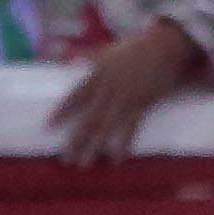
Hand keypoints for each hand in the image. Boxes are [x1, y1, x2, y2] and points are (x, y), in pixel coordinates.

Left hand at [51, 19, 208, 164]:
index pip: (76, 97)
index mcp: (98, 75)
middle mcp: (109, 91)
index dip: (62, 112)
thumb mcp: (108, 50)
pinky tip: (116, 160)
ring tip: (84, 164)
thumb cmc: (136, 49)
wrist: (165, 49)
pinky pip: (130, 129)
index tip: (48, 126)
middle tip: (65, 160)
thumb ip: (88, 56)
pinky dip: (123, 144)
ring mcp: (125, 101)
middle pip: (89, 119)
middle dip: (76, 140)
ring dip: (94, 147)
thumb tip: (68, 57)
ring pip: (106, 128)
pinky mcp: (141, 107)